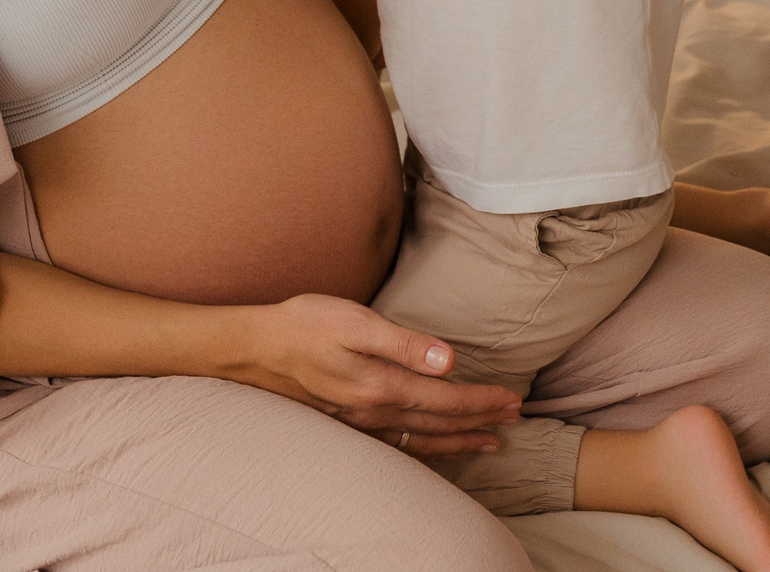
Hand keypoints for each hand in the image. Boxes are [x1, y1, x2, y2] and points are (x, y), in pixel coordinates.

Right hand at [221, 294, 518, 460]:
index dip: (482, 401)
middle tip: (515, 418)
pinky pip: (397, 444)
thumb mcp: (355, 322)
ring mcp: (360, 422)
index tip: (512, 400)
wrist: (255, 347)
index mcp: (382, 385)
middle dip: (480, 421)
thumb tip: (449, 361)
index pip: (446, 399)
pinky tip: (434, 447)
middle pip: (439, 423)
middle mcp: (374, 411)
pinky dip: (425, 448)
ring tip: (489, 441)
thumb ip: (404, 343)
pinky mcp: (347, 421)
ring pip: (421, 439)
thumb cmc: (305, 325)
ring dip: (458, 439)